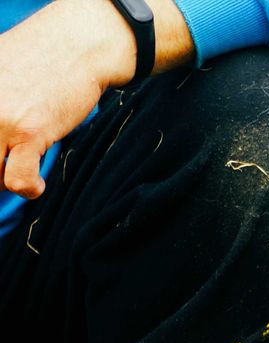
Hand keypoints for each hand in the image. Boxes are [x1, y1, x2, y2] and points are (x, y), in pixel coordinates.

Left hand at [0, 0, 193, 198]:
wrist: (78, 45)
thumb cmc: (41, 58)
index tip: (3, 155)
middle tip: (9, 164)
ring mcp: (0, 120)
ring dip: (5, 181)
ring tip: (22, 171)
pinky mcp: (29, 132)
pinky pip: (18, 180)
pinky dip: (29, 188)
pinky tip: (38, 183)